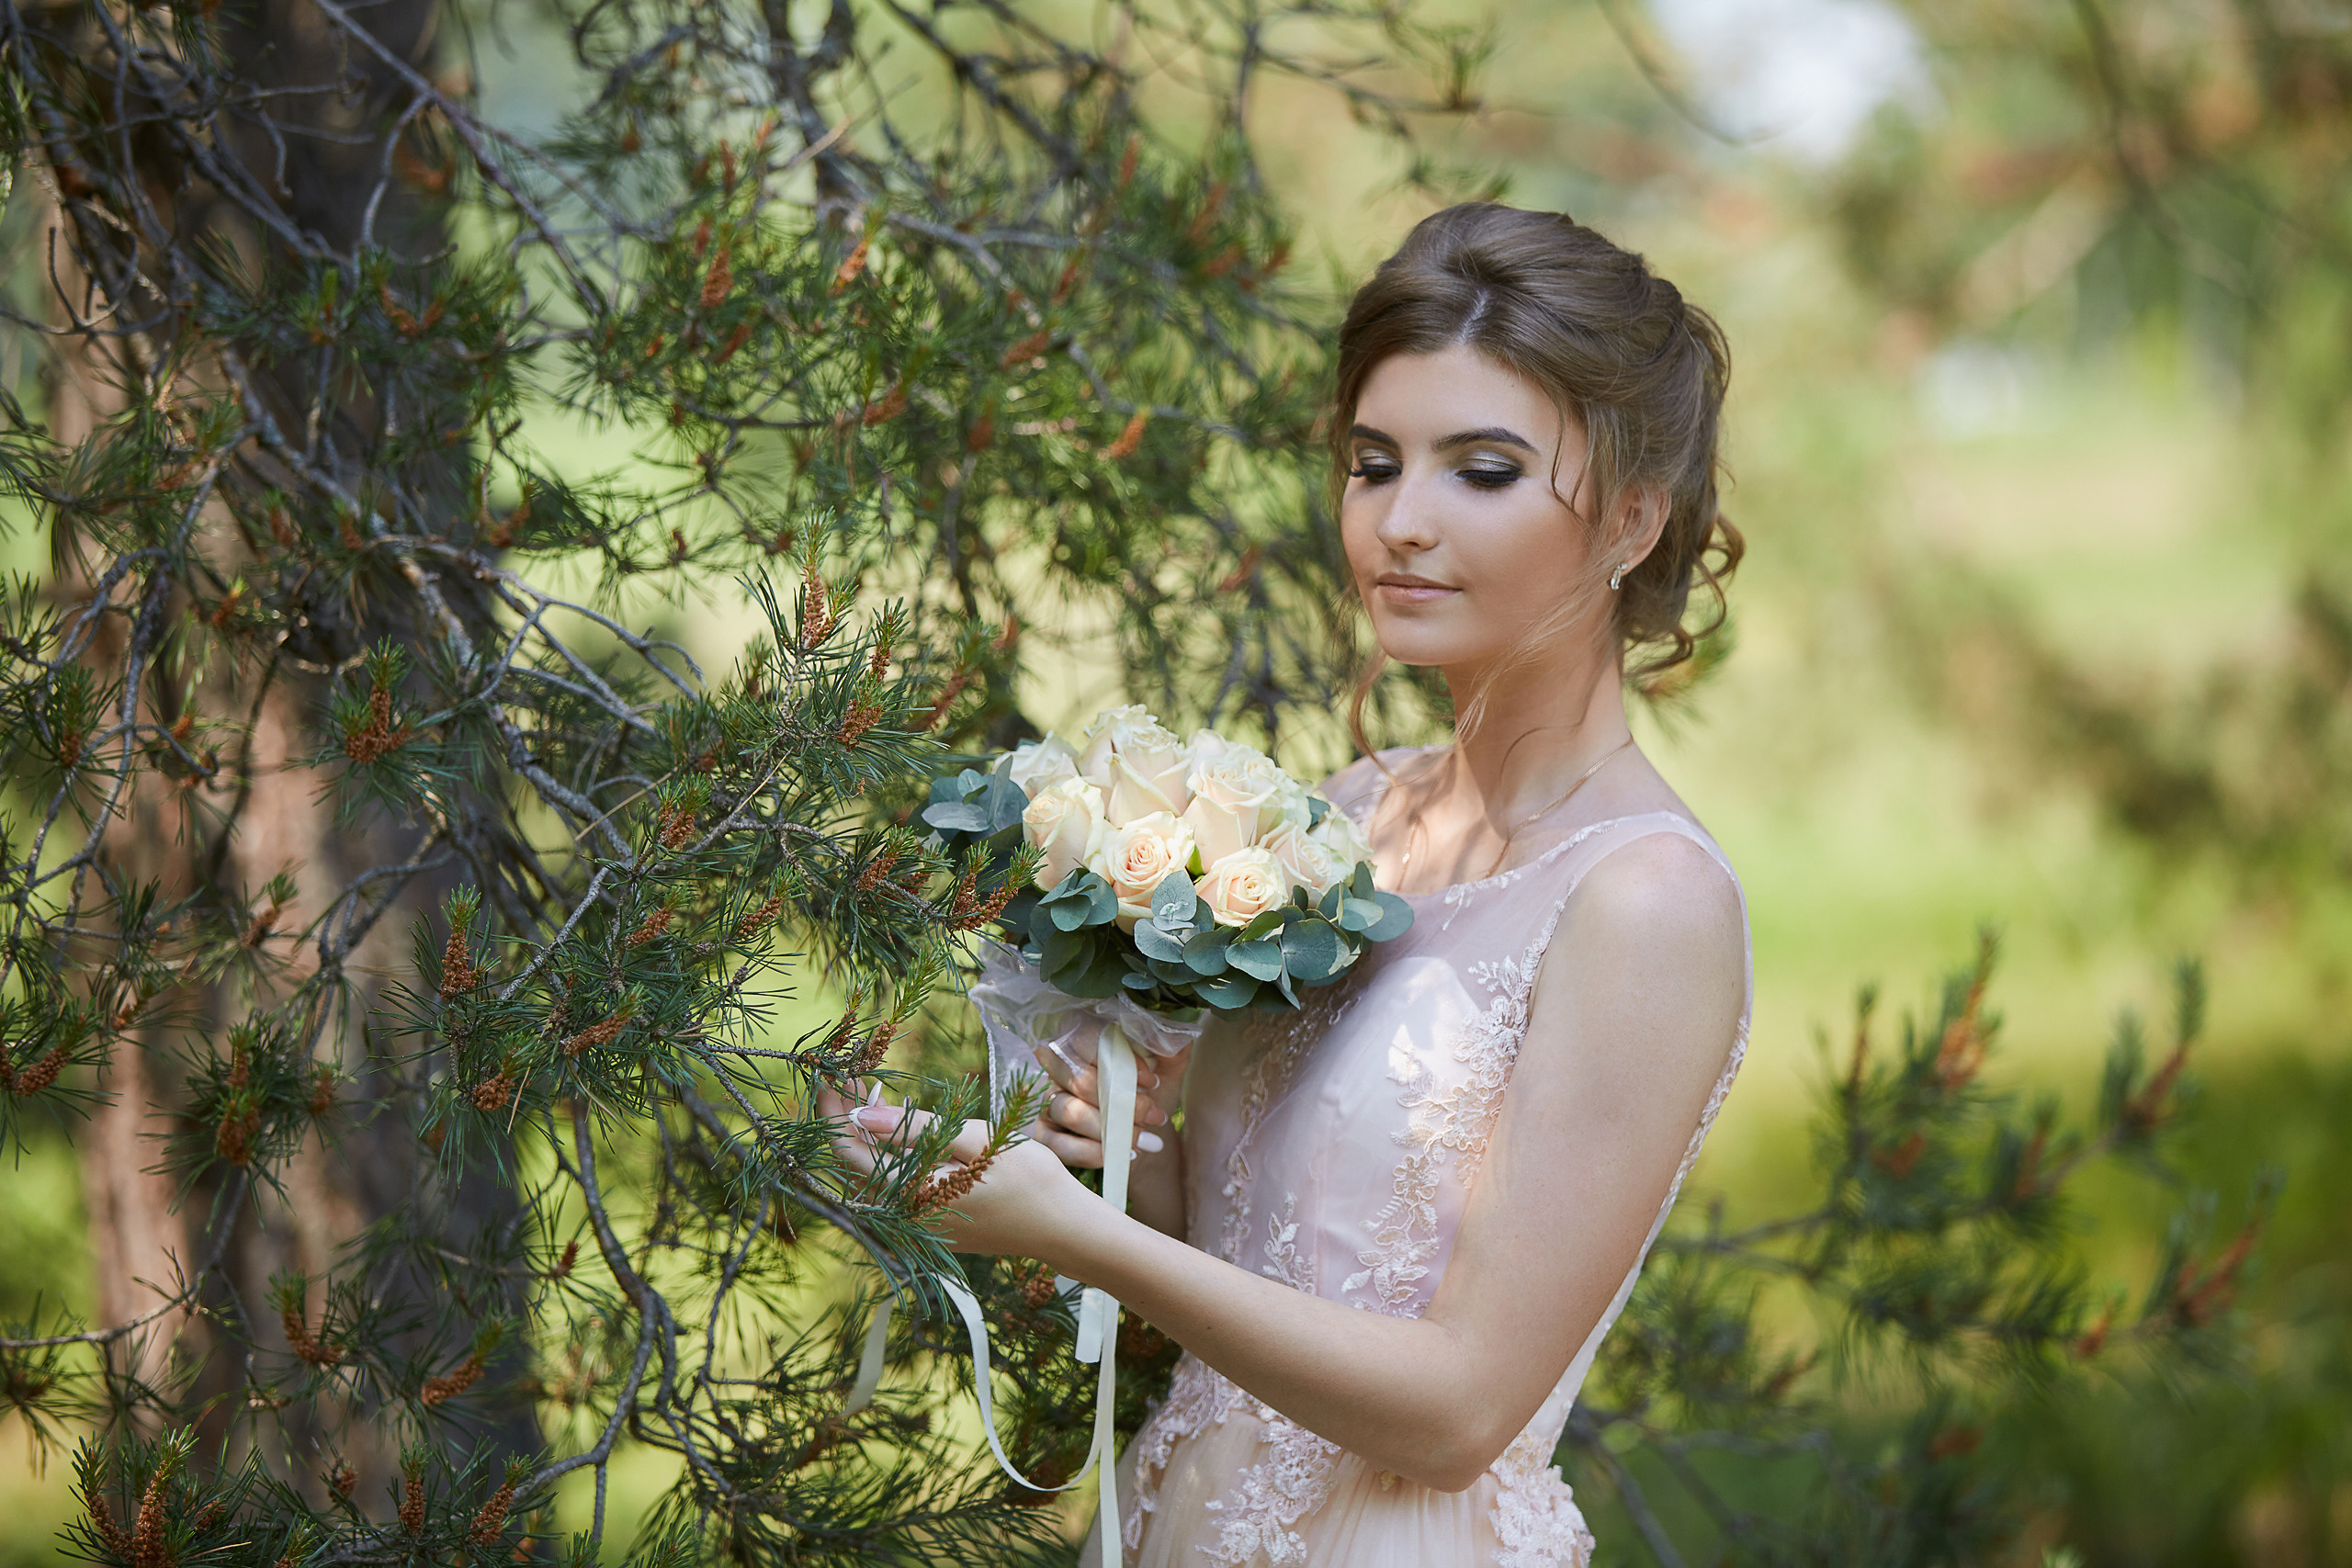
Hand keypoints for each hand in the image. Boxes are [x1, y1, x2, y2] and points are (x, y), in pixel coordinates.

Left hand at [814, 1080, 1091, 1257]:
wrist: (1063, 1228)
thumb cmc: (1029, 1179)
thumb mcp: (976, 1139)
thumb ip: (918, 1129)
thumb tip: (862, 1116)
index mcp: (911, 1197)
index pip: (850, 1153)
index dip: (834, 1113)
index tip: (833, 1077)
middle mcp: (904, 1219)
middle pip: (853, 1168)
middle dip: (846, 1122)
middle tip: (851, 1081)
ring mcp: (915, 1228)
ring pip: (869, 1180)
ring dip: (864, 1140)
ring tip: (869, 1098)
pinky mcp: (928, 1229)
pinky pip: (890, 1192)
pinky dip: (885, 1159)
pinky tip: (896, 1133)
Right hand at [1025, 1018, 1190, 1169]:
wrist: (1142, 1132)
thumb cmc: (1146, 1093)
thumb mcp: (1165, 1070)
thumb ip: (1171, 1051)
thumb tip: (1174, 1039)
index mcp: (1079, 1034)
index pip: (1088, 1038)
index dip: (1121, 1062)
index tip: (1152, 1082)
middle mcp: (1053, 1062)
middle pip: (1080, 1078)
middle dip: (1123, 1103)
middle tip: (1154, 1116)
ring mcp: (1043, 1098)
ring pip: (1069, 1112)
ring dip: (1110, 1129)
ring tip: (1142, 1138)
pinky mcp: (1039, 1132)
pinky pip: (1058, 1145)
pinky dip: (1093, 1152)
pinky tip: (1122, 1154)